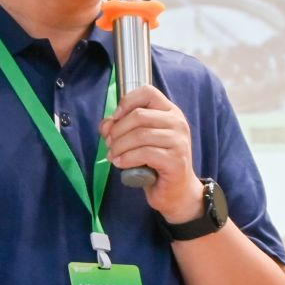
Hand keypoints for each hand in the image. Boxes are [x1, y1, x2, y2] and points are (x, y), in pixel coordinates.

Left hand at [102, 84, 201, 225]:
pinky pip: (145, 153)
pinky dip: (127, 158)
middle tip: (109, 144)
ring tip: (112, 155)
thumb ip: (122, 128)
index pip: (148, 92)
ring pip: (140, 135)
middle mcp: (177, 122)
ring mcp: (179, 141)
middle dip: (118, 130)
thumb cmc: (156, 164)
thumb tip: (105, 125)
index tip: (115, 118)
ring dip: (120, 146)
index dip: (126, 102)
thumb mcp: (138, 141)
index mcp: (170, 112)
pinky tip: (120, 163)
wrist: (176, 192)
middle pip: (139, 115)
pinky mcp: (175, 160)